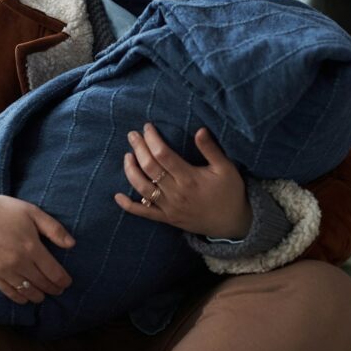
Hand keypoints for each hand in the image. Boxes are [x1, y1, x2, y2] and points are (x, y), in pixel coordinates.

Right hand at [0, 184, 74, 305]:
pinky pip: (10, 293)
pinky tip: (27, 298)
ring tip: (45, 294)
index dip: (63, 280)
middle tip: (60, 289)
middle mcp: (19, 262)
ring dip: (39, 296)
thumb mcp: (31, 211)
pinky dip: (21, 298)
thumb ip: (53, 228)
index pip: (53, 272)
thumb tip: (72, 244)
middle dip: (54, 289)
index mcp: (31, 247)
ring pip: (27, 292)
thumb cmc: (2, 210)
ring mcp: (4, 271)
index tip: (67, 282)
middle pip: (42, 284)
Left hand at [114, 124, 251, 238]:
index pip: (163, 155)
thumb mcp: (226, 168)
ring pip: (142, 188)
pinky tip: (117, 196)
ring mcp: (169, 207)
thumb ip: (211, 149)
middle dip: (138, 149)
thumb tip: (199, 130)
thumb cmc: (230, 191)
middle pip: (149, 168)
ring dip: (131, 171)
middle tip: (132, 135)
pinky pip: (144, 213)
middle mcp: (176, 193)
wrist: (232, 222)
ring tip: (127, 156)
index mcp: (189, 178)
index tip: (147, 127)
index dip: (152, 140)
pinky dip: (129, 206)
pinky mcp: (167, 218)